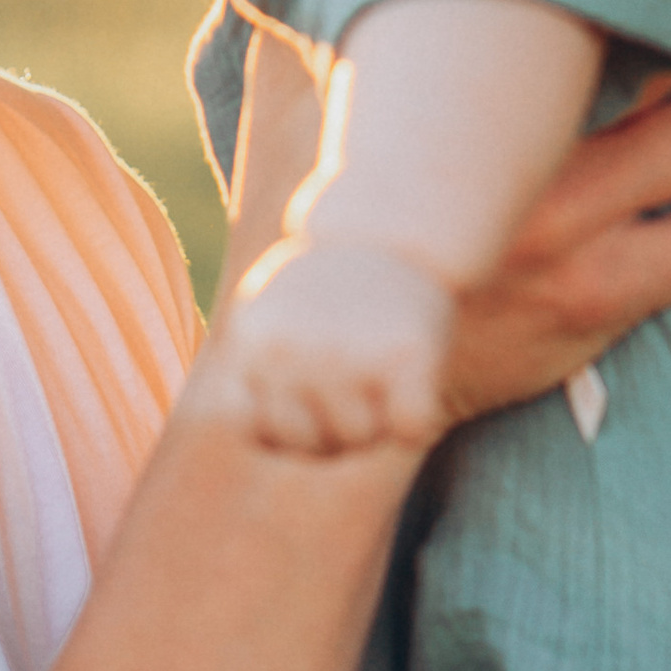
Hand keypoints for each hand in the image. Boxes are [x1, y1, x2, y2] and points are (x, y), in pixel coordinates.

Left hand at [210, 237, 454, 454]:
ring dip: (379, 419)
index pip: (256, 432)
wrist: (393, 225)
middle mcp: (288, 350)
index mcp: (250, 340)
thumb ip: (258, 374)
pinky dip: (420, 417)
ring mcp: (344, 353)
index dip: (289, 424)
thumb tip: (274, 440)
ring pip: (361, 439)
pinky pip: (411, 429)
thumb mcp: (272, 317)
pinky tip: (416, 374)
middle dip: (337, 428)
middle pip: (312, 445)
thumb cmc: (335, 286)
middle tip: (358, 374)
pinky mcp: (403, 355)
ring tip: (383, 366)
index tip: (310, 386)